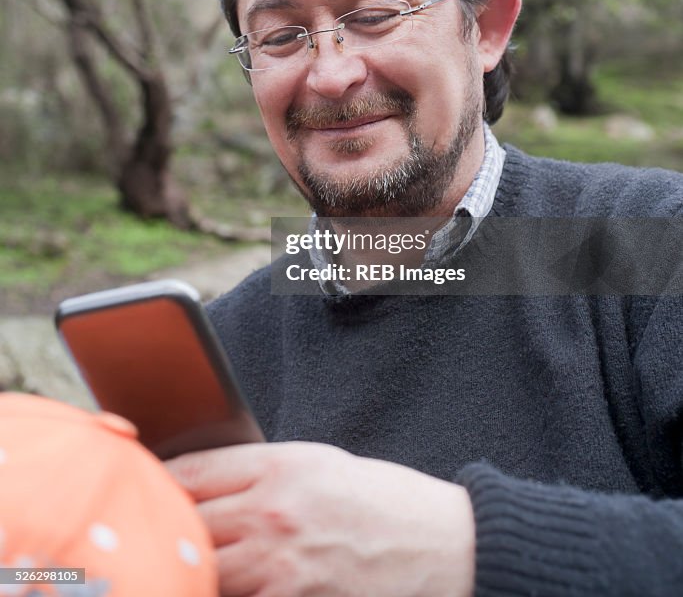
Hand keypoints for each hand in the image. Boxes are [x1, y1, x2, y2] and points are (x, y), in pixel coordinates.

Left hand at [167, 441, 474, 596]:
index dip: (157, 481)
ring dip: (189, 569)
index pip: (192, 471)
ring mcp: (281, 567)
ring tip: (178, 567)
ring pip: (202, 571)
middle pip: (186, 522)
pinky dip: (225, 592)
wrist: (446, 548)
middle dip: (164, 529)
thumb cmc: (387, 501)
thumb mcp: (323, 464)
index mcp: (281, 465)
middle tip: (147, 535)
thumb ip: (264, 473)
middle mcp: (273, 513)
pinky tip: (218, 585)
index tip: (143, 489)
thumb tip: (210, 487)